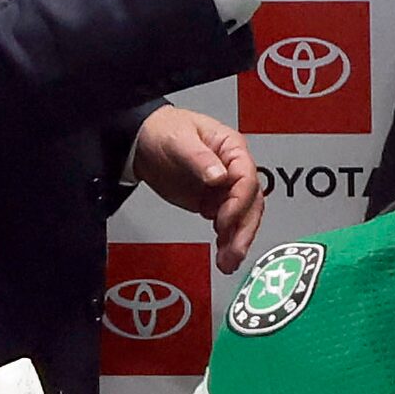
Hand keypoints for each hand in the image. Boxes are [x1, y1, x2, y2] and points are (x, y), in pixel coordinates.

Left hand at [131, 106, 263, 272]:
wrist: (143, 141)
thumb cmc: (165, 131)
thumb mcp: (179, 139)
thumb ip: (200, 158)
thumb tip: (220, 176)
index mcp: (233, 149)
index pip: (247, 178)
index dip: (239, 202)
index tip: (224, 220)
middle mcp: (234, 170)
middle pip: (251, 203)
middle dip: (243, 229)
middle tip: (234, 253)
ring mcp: (225, 188)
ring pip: (242, 217)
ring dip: (237, 240)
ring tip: (228, 263)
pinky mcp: (212, 202)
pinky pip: (227, 223)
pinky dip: (227, 240)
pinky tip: (223, 255)